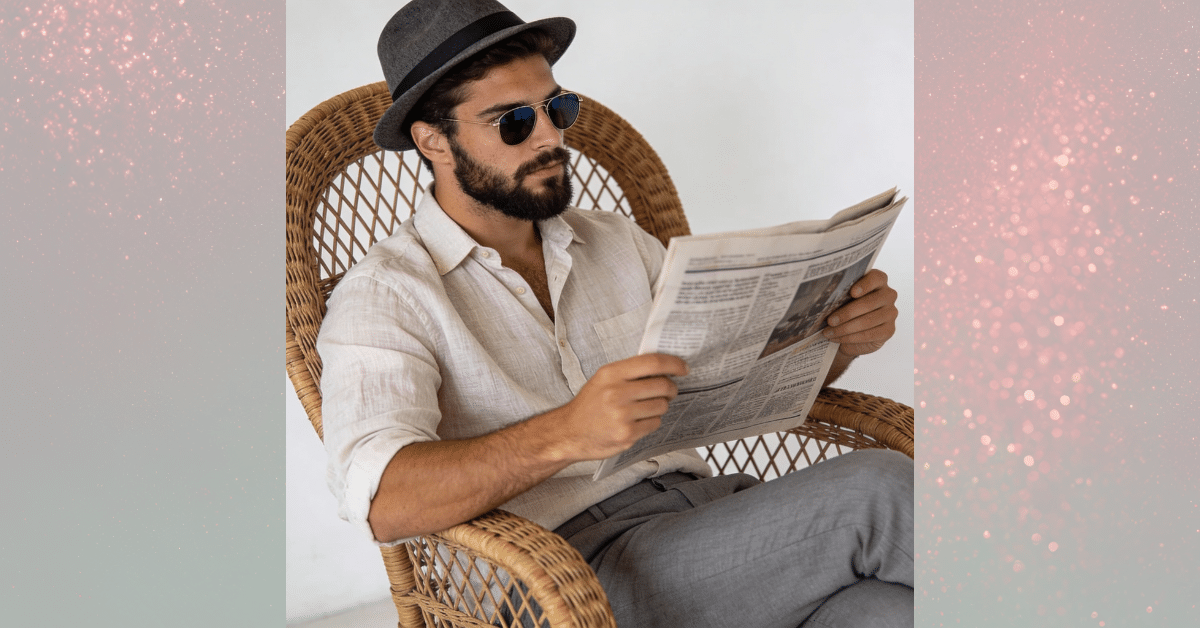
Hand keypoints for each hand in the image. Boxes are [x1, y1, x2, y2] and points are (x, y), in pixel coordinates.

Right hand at [548, 353, 686, 462]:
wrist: (568, 432)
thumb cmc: (589, 404)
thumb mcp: (603, 379)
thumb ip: (629, 372)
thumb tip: (663, 367)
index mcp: (611, 373)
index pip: (652, 362)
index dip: (673, 364)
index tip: (684, 368)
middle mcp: (616, 392)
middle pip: (662, 385)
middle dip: (670, 388)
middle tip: (668, 391)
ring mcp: (622, 415)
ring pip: (661, 406)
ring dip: (660, 406)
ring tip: (645, 408)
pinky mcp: (627, 434)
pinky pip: (655, 424)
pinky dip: (651, 422)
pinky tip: (638, 421)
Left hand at [823, 269, 897, 357]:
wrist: (852, 331)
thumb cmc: (845, 308)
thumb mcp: (843, 298)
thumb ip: (840, 293)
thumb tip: (823, 297)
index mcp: (878, 280)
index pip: (876, 278)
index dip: (864, 285)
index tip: (851, 293)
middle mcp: (888, 295)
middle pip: (868, 303)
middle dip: (847, 313)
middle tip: (829, 321)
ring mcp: (891, 313)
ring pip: (868, 321)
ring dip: (845, 328)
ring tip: (828, 332)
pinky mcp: (889, 330)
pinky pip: (869, 334)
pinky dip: (850, 338)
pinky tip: (837, 338)